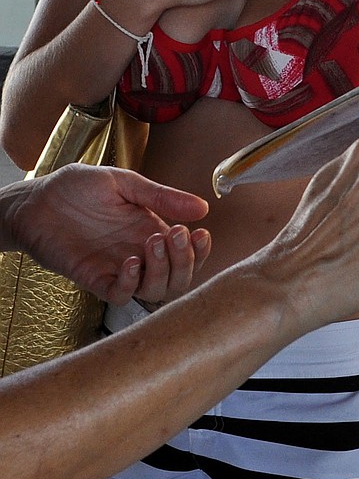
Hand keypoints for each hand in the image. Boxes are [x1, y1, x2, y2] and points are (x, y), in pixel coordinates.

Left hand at [3, 165, 210, 303]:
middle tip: (173, 234)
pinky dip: (132, 283)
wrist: (35, 200)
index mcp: (150, 230)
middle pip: (178, 278)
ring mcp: (119, 268)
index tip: (199, 232)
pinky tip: (130, 262)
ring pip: (156, 291)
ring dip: (162, 271)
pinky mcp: (95, 279)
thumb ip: (160, 196)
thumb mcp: (123, 182)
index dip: (199, 250)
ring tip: (152, 243)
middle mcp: (140, 253)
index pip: (187, 253)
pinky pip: (122, 295)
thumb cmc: (75, 188)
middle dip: (184, 260)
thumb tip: (202, 207)